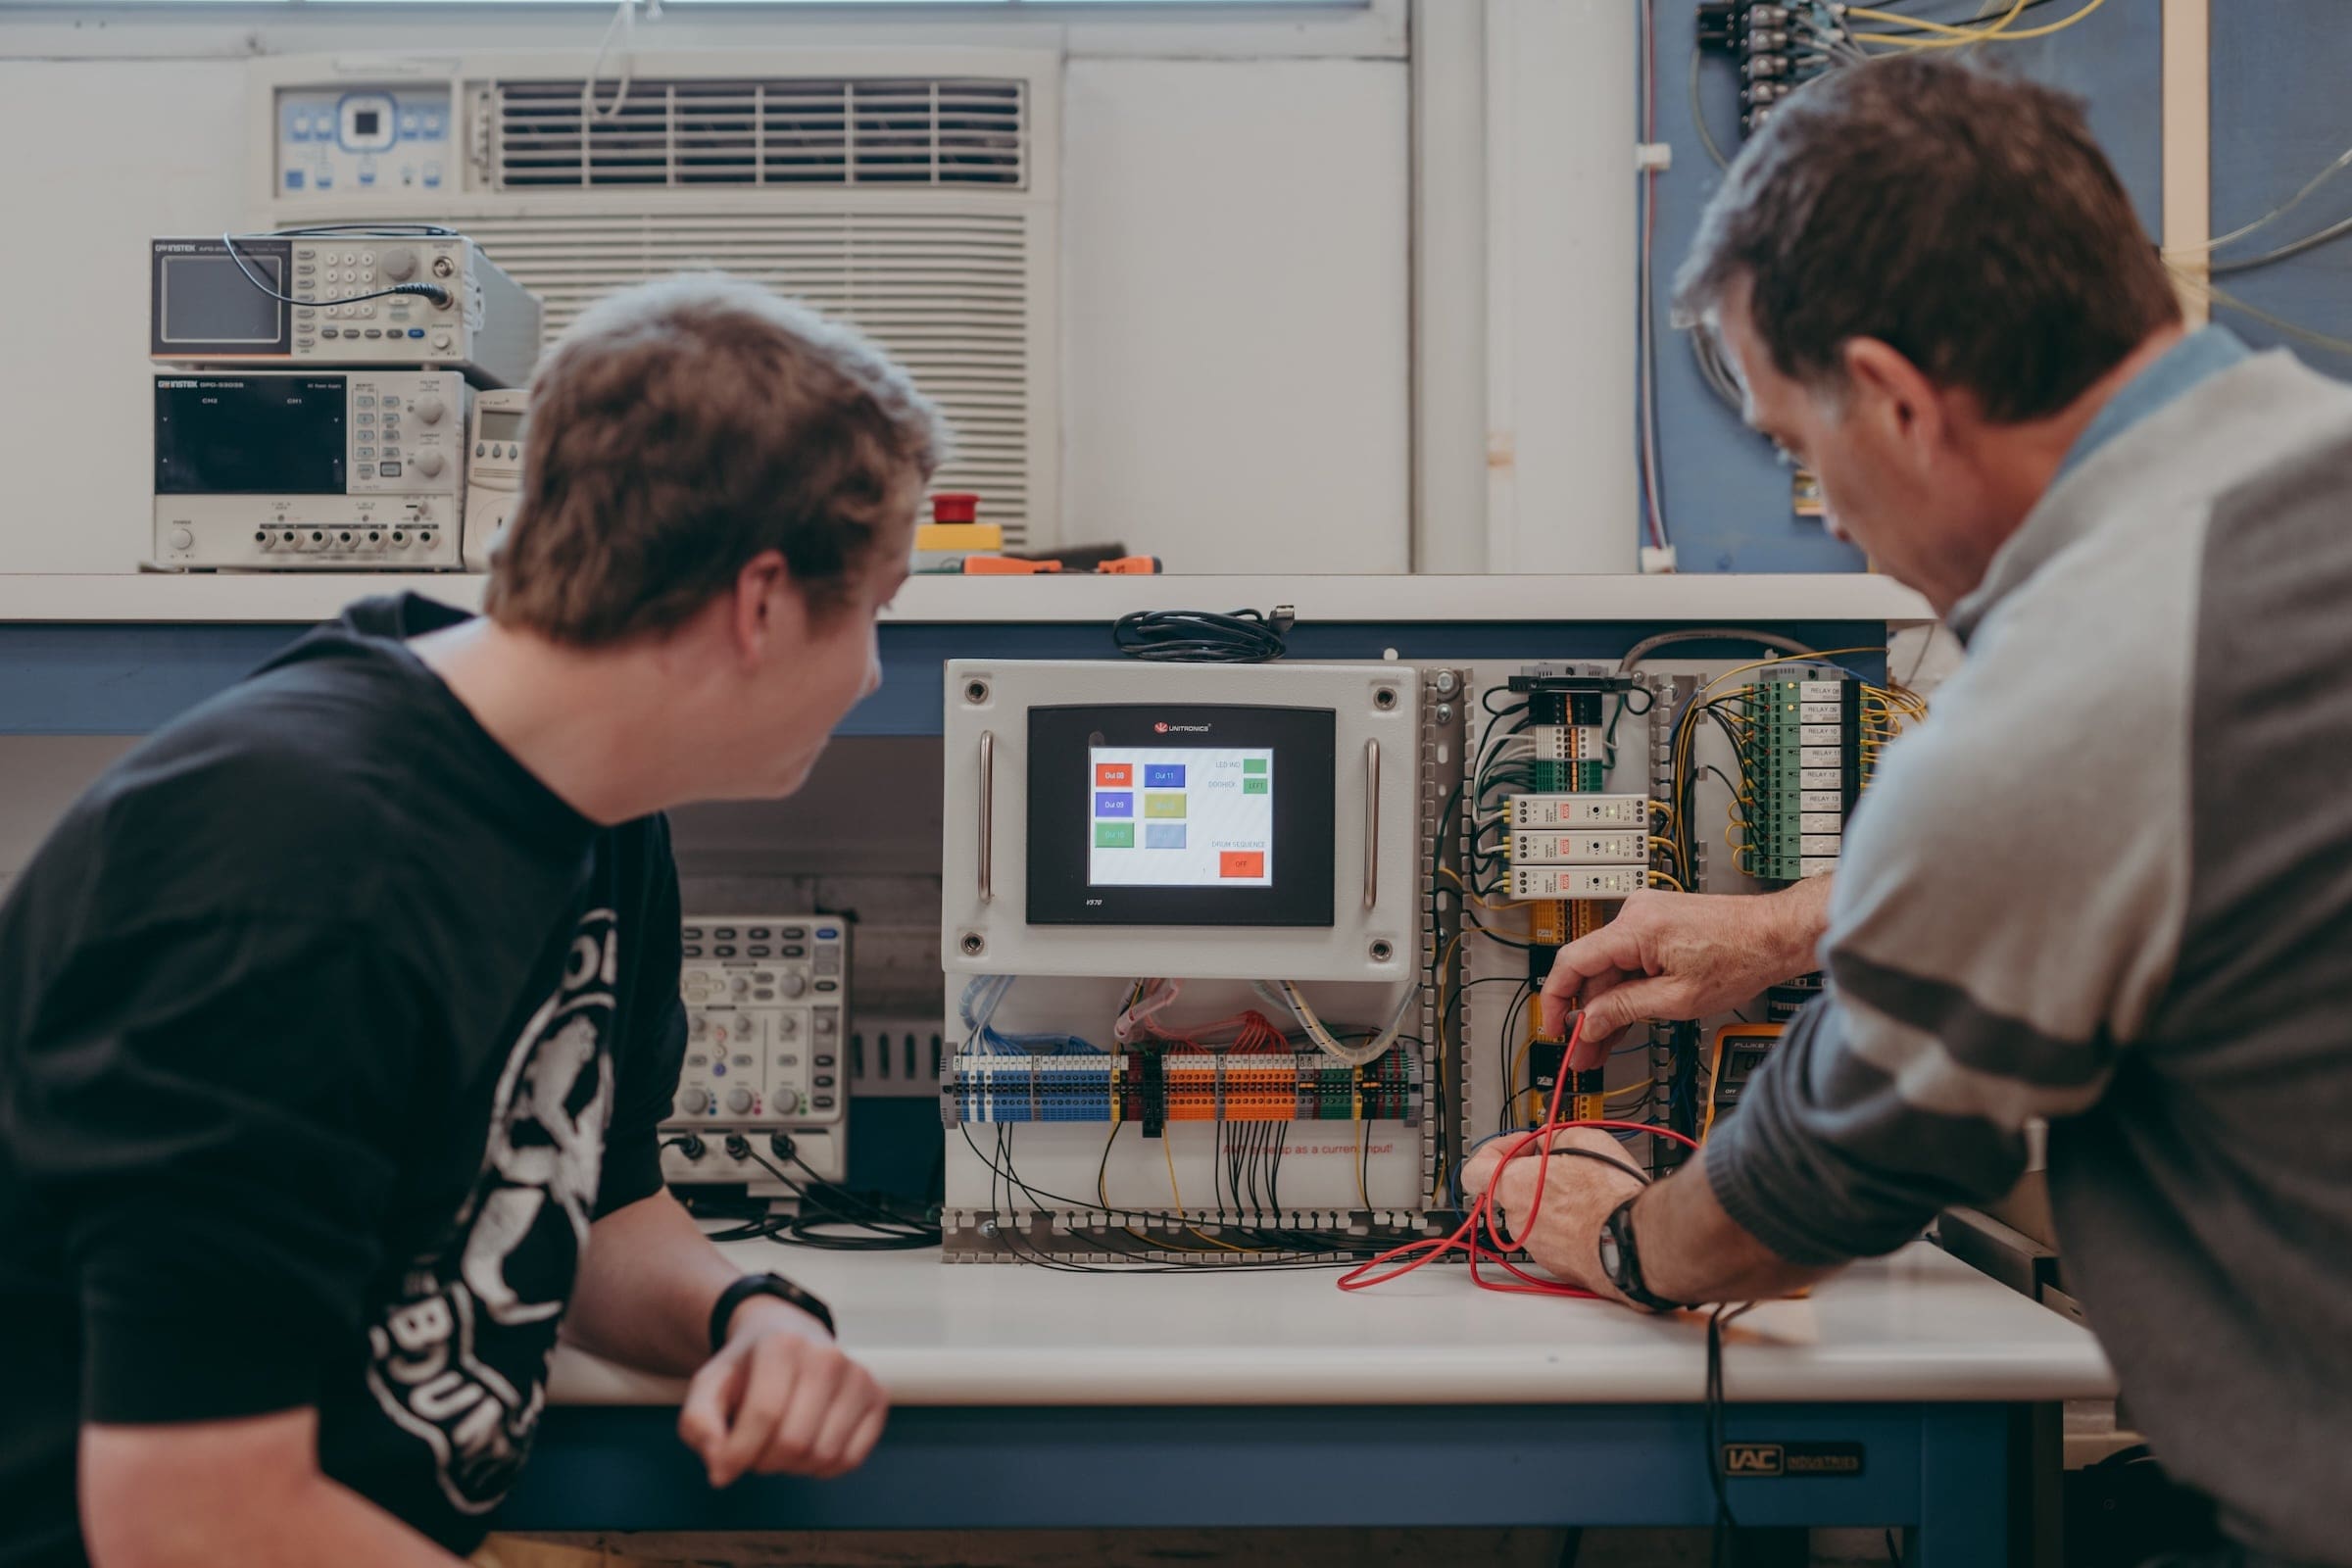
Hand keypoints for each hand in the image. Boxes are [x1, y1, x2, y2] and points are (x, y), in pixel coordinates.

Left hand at [677, 1297, 887, 1485]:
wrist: (787, 1335)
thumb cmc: (747, 1368)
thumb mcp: (709, 1386)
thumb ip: (698, 1423)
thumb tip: (721, 1467)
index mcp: (781, 1344)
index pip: (764, 1415)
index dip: (738, 1454)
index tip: (723, 1468)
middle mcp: (826, 1355)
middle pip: (794, 1442)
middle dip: (763, 1462)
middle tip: (753, 1450)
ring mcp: (857, 1374)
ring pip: (823, 1455)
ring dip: (792, 1467)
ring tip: (779, 1445)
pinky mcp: (877, 1396)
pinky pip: (851, 1458)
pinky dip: (824, 1468)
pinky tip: (808, 1447)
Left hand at [1461, 1128, 1647, 1301]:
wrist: (1639, 1240)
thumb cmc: (1612, 1197)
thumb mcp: (1584, 1139)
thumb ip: (1554, 1139)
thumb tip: (1551, 1142)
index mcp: (1515, 1188)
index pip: (1474, 1171)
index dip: (1495, 1151)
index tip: (1520, 1146)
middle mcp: (1519, 1221)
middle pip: (1511, 1193)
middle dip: (1532, 1177)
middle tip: (1561, 1166)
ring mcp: (1538, 1248)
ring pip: (1535, 1217)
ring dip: (1553, 1204)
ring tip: (1587, 1193)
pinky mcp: (1558, 1267)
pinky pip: (1555, 1240)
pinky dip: (1568, 1228)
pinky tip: (1594, 1216)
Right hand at [1539, 882, 1830, 1066]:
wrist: (1776, 934)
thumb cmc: (1742, 957)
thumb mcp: (1677, 999)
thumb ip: (1625, 1008)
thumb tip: (1589, 1022)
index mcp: (1635, 928)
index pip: (1572, 962)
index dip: (1556, 999)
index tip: (1554, 1027)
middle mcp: (1635, 914)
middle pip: (1592, 970)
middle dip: (1586, 1014)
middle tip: (1582, 1052)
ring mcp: (1647, 918)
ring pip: (1611, 968)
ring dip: (1606, 1007)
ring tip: (1600, 1047)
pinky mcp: (1659, 925)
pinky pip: (1630, 960)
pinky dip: (1625, 989)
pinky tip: (1621, 1020)